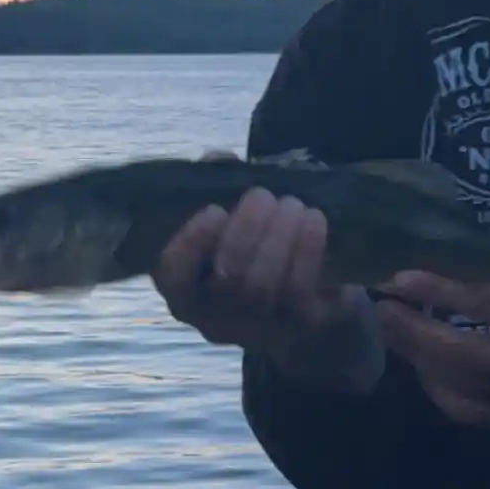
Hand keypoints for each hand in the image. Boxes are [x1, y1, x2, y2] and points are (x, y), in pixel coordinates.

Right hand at [152, 186, 384, 396]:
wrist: (317, 308)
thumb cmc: (262, 254)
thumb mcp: (237, 221)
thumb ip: (219, 187)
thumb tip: (215, 158)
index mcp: (188, 291)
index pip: (173, 276)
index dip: (190, 243)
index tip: (215, 210)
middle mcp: (216, 320)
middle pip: (227, 278)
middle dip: (247, 228)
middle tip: (264, 196)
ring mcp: (259, 330)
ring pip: (261, 286)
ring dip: (279, 234)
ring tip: (293, 204)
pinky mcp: (300, 328)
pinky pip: (299, 290)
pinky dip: (307, 248)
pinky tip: (314, 220)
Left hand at [375, 265, 489, 431]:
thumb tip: (428, 254)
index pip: (486, 301)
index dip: (438, 290)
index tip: (397, 278)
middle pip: (464, 351)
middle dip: (414, 331)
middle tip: (380, 309)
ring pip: (459, 383)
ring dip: (417, 356)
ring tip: (392, 331)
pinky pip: (465, 408)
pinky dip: (436, 385)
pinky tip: (420, 364)